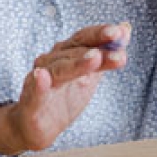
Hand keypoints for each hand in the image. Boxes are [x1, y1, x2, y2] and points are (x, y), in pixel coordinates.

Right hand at [0, 23, 130, 155]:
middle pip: (73, 50)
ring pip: (59, 69)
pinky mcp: (31, 101)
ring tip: (94, 58)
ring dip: (76, 63)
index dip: (101, 34)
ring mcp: (39, 80)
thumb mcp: (90, 77)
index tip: (121, 31)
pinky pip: (35, 91)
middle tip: (116, 43)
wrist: (36, 128)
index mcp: (66, 54)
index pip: (84, 38)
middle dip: (96, 47)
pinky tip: (41, 77)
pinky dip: (38, 83)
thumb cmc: (62, 98)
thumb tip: (125, 28)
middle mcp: (51, 61)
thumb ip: (106, 55)